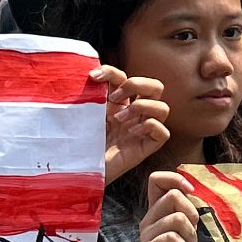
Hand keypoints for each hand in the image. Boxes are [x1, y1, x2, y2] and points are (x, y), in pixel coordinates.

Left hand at [90, 64, 168, 181]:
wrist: (77, 168)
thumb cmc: (79, 141)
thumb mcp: (84, 113)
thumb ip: (91, 94)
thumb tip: (94, 73)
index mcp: (120, 104)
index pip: (126, 77)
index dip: (113, 73)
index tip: (93, 77)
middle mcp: (134, 115)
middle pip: (156, 87)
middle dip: (138, 84)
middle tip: (115, 97)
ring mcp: (142, 131)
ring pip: (163, 108)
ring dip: (141, 107)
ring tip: (119, 118)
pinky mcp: (145, 148)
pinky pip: (163, 132)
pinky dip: (150, 126)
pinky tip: (130, 132)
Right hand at [139, 171, 199, 241]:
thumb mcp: (190, 227)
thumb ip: (185, 208)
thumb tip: (190, 189)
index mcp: (156, 212)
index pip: (155, 180)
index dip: (174, 179)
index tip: (191, 191)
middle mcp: (147, 222)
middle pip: (173, 197)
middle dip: (192, 215)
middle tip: (192, 235)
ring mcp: (145, 237)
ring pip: (176, 218)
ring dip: (191, 236)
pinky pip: (172, 238)